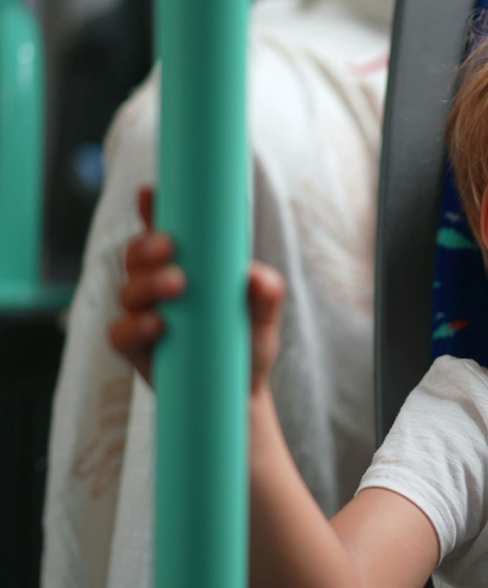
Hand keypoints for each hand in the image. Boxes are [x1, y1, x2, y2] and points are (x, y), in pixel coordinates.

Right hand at [109, 186, 286, 390]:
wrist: (240, 395)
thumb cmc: (248, 346)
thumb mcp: (265, 318)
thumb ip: (267, 295)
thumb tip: (257, 276)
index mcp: (188, 269)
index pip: (164, 233)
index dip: (153, 211)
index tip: (150, 192)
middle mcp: (159, 287)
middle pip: (137, 256)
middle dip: (148, 246)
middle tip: (171, 249)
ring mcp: (143, 316)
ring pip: (127, 290)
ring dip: (147, 283)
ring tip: (176, 285)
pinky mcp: (136, 349)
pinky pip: (120, 333)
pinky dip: (135, 326)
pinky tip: (158, 324)